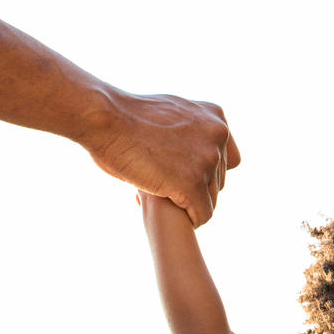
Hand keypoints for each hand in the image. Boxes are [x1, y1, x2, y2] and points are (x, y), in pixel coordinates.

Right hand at [86, 92, 240, 226]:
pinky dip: (192, 220)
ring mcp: (207, 159)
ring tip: (166, 203)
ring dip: (191, 204)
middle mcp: (218, 136)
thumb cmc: (125, 117)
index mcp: (215, 117)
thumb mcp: (171, 113)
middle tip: (169, 192)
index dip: (209, 172)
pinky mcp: (192, 182)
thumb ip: (190, 129)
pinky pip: (203, 213)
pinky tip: (175, 218)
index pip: (229, 159)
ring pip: (212, 198)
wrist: (104, 118)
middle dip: (197, 189)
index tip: (186, 176)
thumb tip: (191, 145)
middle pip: (219, 180)